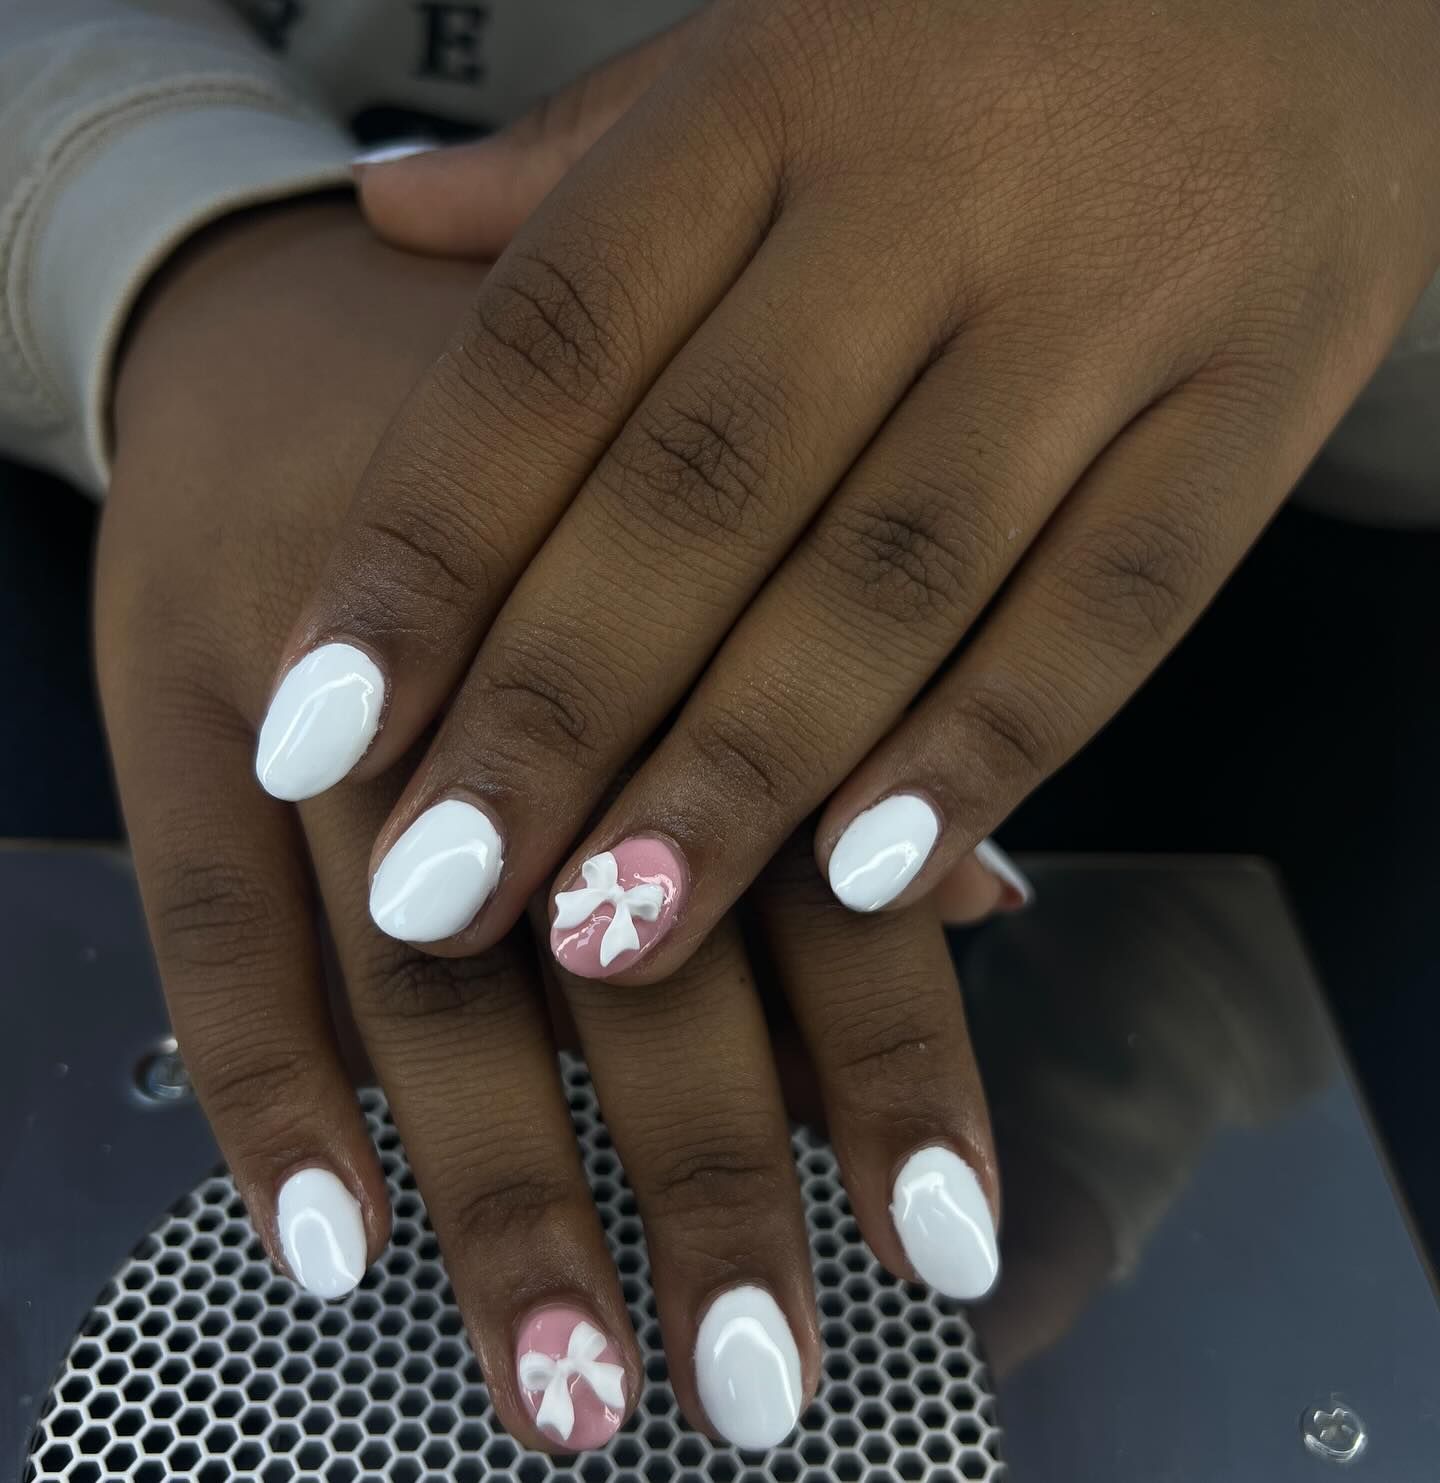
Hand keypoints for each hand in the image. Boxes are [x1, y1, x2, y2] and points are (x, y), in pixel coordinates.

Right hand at [98, 197, 999, 1453]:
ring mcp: (326, 678)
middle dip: (705, 1179)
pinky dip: (265, 1084)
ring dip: (499, 1186)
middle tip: (761, 1391)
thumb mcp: (718, 504)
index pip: (810, 861)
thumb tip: (989, 904)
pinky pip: (205, 917)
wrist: (293, 297)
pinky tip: (325, 1241)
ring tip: (567, 1384)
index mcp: (691, 589)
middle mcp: (518, 646)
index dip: (887, 1060)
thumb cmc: (562, 440)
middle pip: (627, 945)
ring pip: (421, 964)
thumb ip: (839, 706)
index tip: (944, 1248)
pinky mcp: (163, 694)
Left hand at [253, 0, 1437, 984]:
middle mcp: (928, 199)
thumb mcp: (781, 39)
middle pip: (699, 497)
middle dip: (555, 718)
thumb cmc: (1004, 17)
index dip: (422, 558)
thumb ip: (596, 162)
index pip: (551, 356)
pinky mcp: (1262, 392)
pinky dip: (992, 749)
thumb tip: (392, 224)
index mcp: (773, 97)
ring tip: (615, 932)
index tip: (318, 733)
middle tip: (438, 896)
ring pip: (892, 578)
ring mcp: (1110, 301)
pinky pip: (1118, 601)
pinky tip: (875, 881)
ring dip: (741, 778)